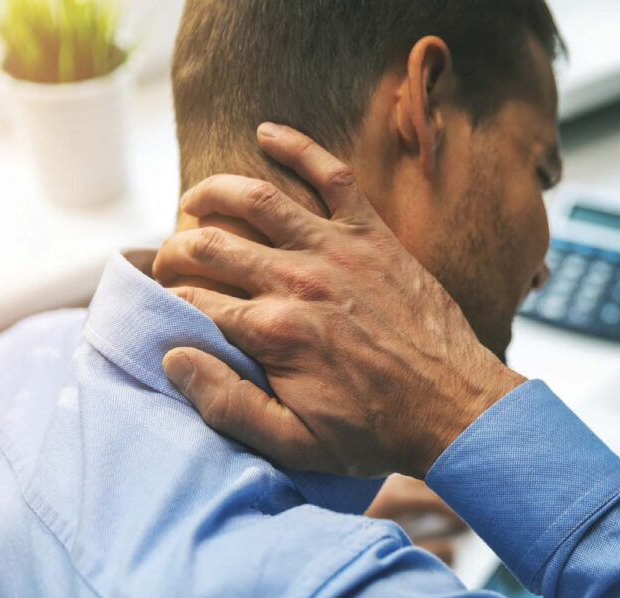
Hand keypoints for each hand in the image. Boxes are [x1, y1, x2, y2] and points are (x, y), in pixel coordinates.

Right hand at [159, 123, 524, 477]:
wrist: (455, 407)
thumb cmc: (375, 431)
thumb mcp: (294, 442)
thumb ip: (227, 404)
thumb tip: (174, 358)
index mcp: (273, 332)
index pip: (194, 301)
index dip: (168, 300)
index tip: (164, 304)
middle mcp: (298, 281)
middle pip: (213, 246)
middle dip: (176, 250)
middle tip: (169, 261)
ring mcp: (337, 251)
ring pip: (258, 200)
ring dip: (214, 192)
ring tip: (193, 200)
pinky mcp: (373, 237)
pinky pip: (332, 176)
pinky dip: (298, 147)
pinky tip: (268, 133)